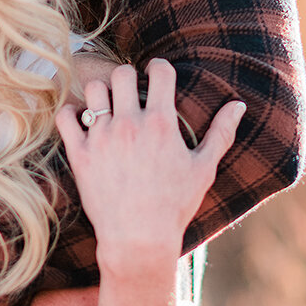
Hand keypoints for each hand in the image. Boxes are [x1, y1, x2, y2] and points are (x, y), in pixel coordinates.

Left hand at [57, 60, 244, 277]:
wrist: (139, 237)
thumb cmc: (174, 205)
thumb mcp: (204, 169)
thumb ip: (221, 133)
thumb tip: (239, 105)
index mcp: (161, 123)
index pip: (160, 72)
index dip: (159, 68)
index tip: (157, 75)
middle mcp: (129, 124)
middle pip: (122, 73)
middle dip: (128, 77)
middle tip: (131, 91)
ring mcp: (101, 137)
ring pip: (93, 89)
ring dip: (102, 93)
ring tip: (108, 106)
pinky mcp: (80, 153)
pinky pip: (66, 116)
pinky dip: (72, 113)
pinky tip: (83, 121)